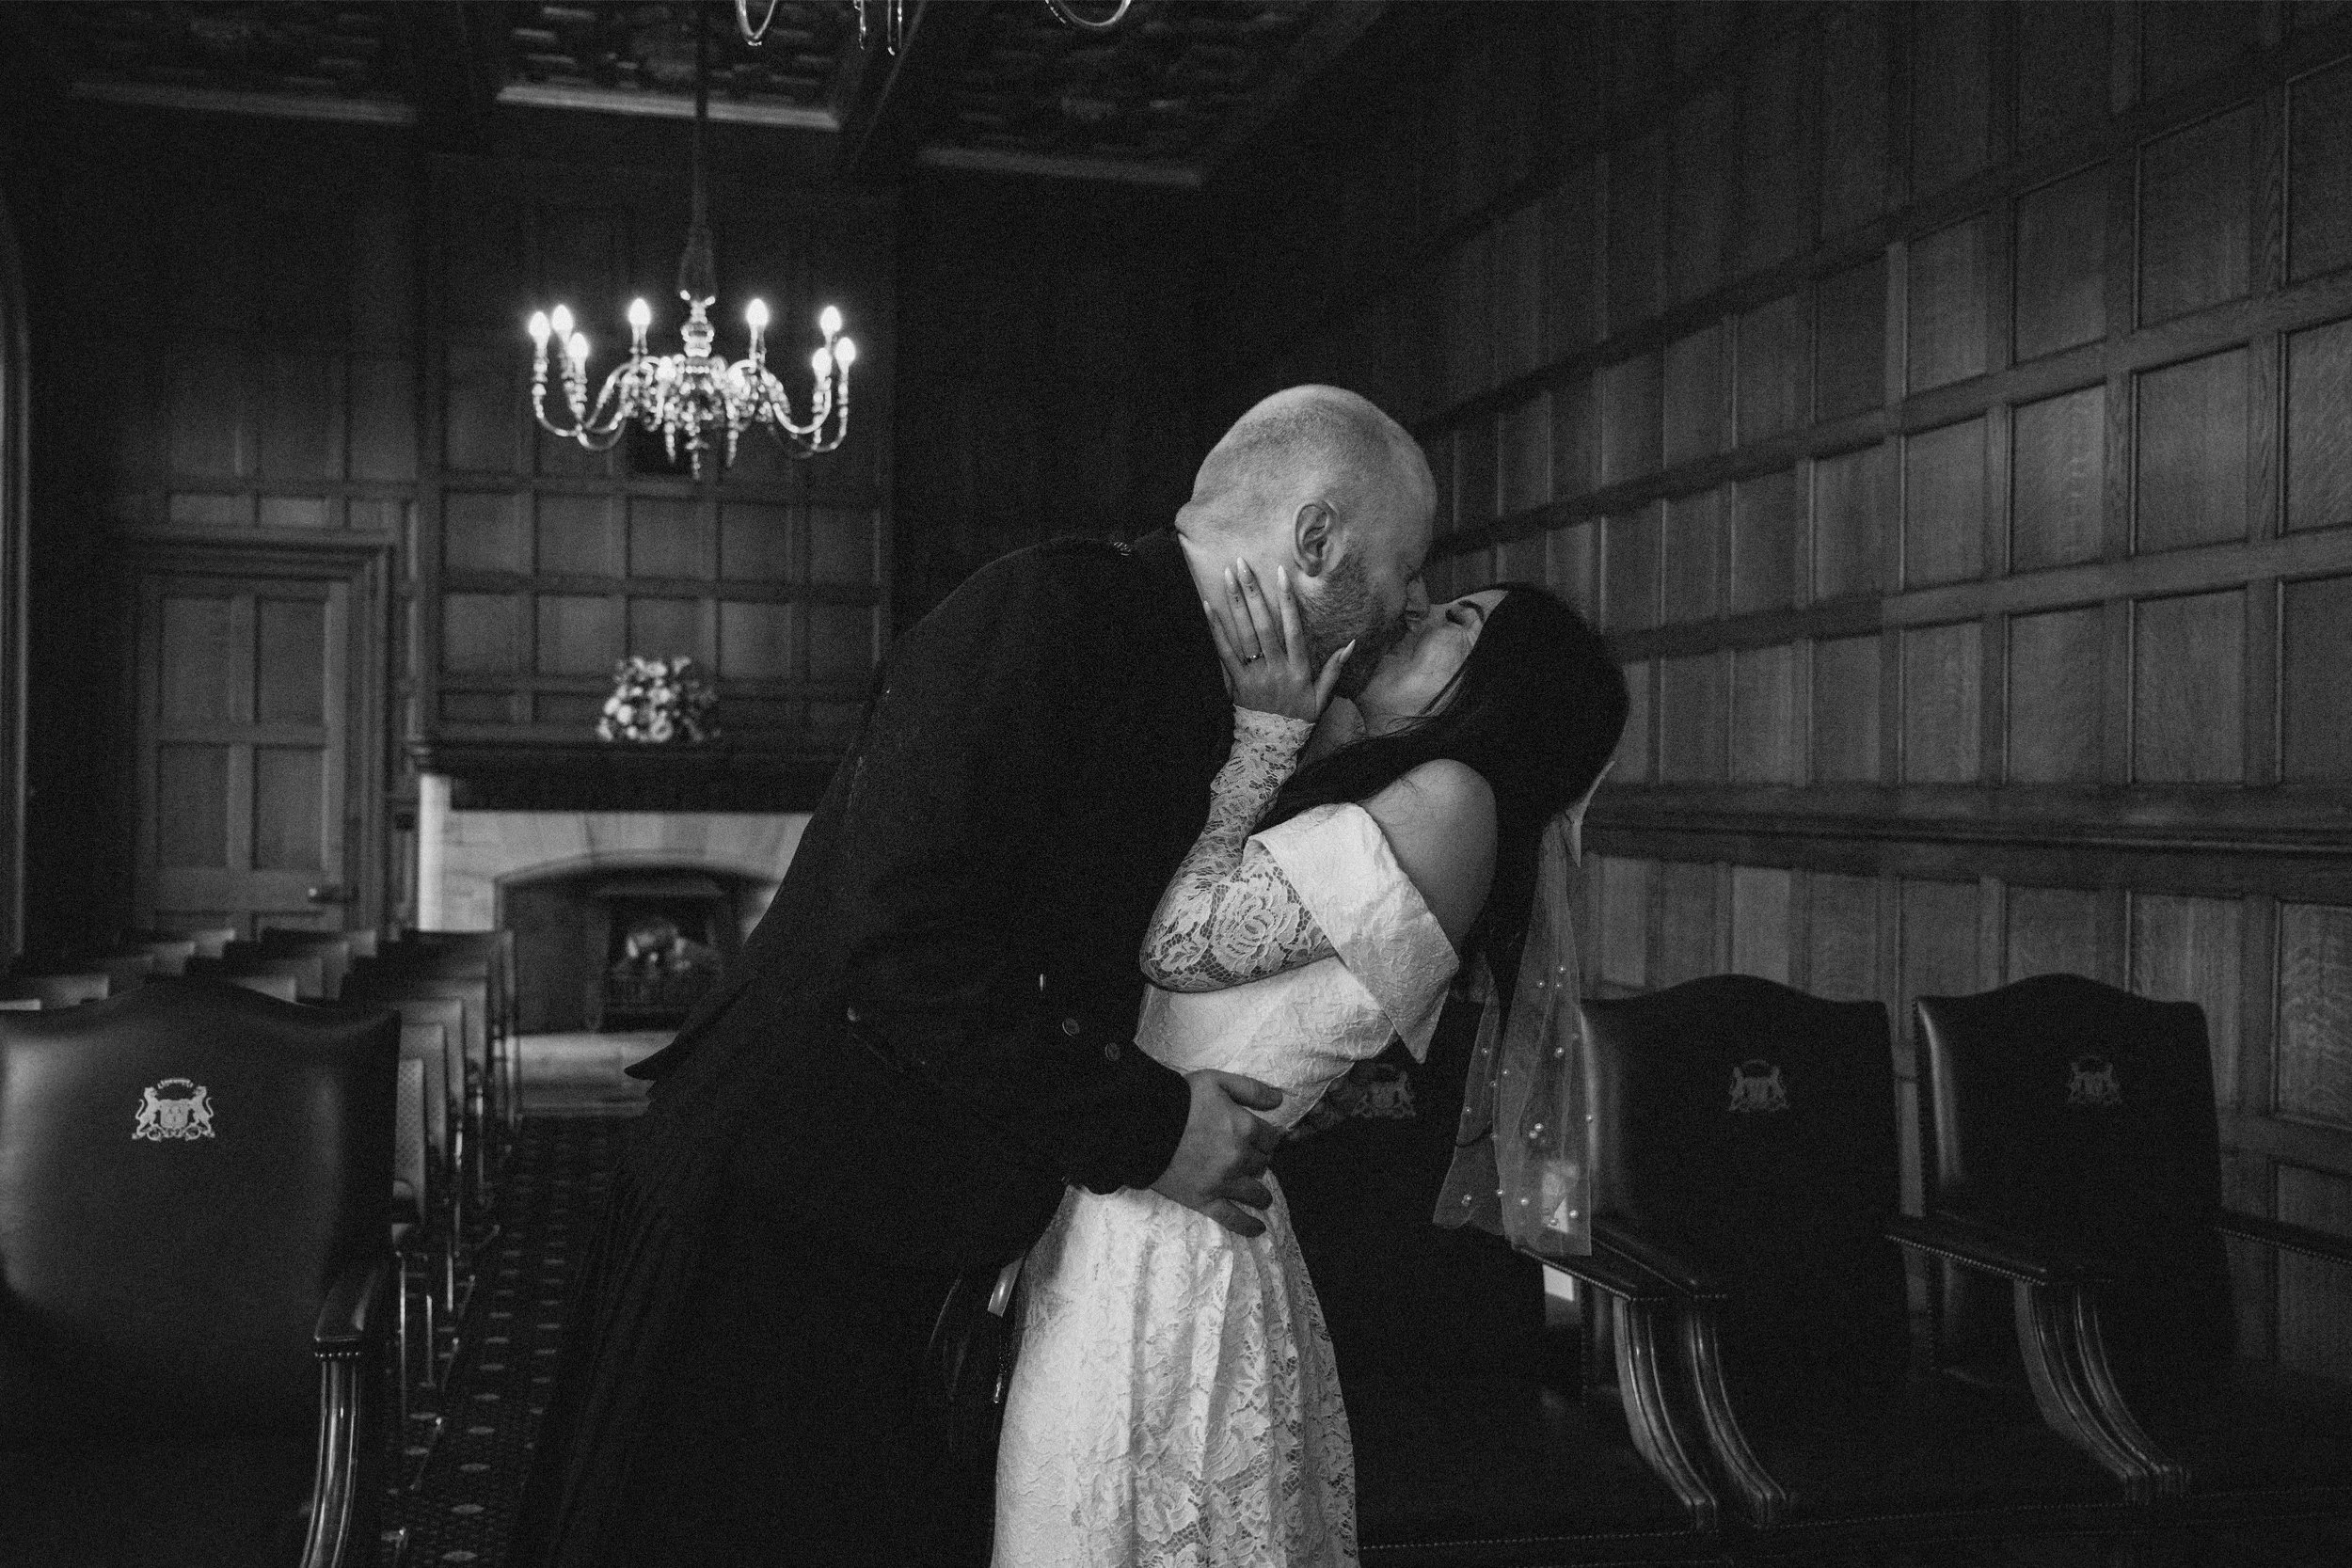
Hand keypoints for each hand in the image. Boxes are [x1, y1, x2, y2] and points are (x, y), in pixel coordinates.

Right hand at [1149, 1069, 1286, 1236]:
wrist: (1142, 1125)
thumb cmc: (1179, 1099)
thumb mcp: (1216, 1080)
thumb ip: (1251, 1089)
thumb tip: (1279, 1099)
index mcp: (1244, 1127)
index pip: (1270, 1138)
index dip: (1267, 1138)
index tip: (1261, 1140)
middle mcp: (1238, 1157)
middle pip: (1262, 1163)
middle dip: (1259, 1161)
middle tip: (1251, 1161)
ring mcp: (1222, 1182)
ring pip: (1255, 1192)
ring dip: (1261, 1194)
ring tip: (1261, 1197)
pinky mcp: (1204, 1200)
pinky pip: (1232, 1218)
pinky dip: (1248, 1226)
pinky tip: (1258, 1229)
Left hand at [1202, 559, 1353, 724]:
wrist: (1272, 745)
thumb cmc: (1299, 718)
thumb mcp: (1323, 696)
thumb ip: (1335, 668)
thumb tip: (1352, 643)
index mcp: (1299, 668)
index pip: (1293, 628)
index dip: (1287, 600)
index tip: (1280, 574)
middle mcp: (1277, 668)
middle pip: (1264, 624)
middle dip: (1253, 592)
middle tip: (1243, 564)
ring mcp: (1255, 674)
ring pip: (1244, 634)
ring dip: (1235, 603)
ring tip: (1228, 576)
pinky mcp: (1237, 682)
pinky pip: (1225, 653)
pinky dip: (1216, 630)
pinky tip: (1208, 608)